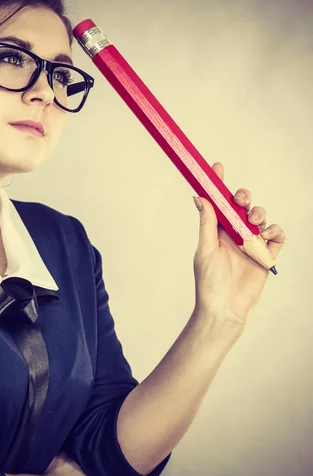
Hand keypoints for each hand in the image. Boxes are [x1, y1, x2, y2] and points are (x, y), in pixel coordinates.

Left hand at [192, 162, 285, 327]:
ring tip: (254, 222)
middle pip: (243, 206)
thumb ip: (207, 223)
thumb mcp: (204, 249)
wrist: (225, 308)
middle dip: (244, 197)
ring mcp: (251, 244)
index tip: (216, 167)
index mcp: (217, 230)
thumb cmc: (208, 281)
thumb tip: (199, 197)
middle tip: (241, 200)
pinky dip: (275, 232)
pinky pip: (276, 237)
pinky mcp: (266, 255)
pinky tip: (266, 235)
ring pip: (261, 218)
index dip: (219, 185)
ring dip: (259, 214)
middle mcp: (234, 234)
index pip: (219, 203)